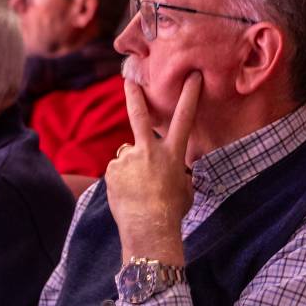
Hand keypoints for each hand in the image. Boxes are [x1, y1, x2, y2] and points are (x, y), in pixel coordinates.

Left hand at [105, 72, 201, 264]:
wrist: (149, 229)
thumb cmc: (172, 212)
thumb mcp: (185, 189)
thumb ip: (178, 172)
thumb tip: (172, 170)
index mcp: (173, 153)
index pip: (184, 118)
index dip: (189, 95)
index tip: (192, 76)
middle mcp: (150, 150)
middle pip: (140, 115)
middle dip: (135, 95)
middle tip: (129, 78)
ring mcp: (129, 158)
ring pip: (128, 156)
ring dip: (131, 168)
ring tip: (137, 191)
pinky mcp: (112, 169)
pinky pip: (117, 171)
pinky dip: (121, 180)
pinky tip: (127, 195)